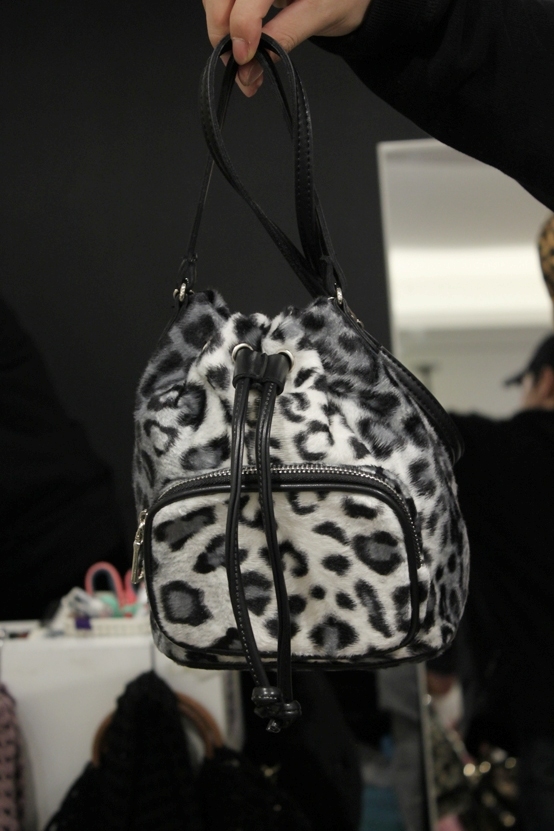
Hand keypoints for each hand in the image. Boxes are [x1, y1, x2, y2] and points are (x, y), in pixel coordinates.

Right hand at [203, 0, 371, 94]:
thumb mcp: (319, 15)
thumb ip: (283, 38)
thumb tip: (249, 69)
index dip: (241, 22)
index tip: (244, 57)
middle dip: (221, 29)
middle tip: (237, 63)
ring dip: (220, 30)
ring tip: (242, 60)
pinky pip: (221, 2)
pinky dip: (226, 26)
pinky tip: (242, 45)